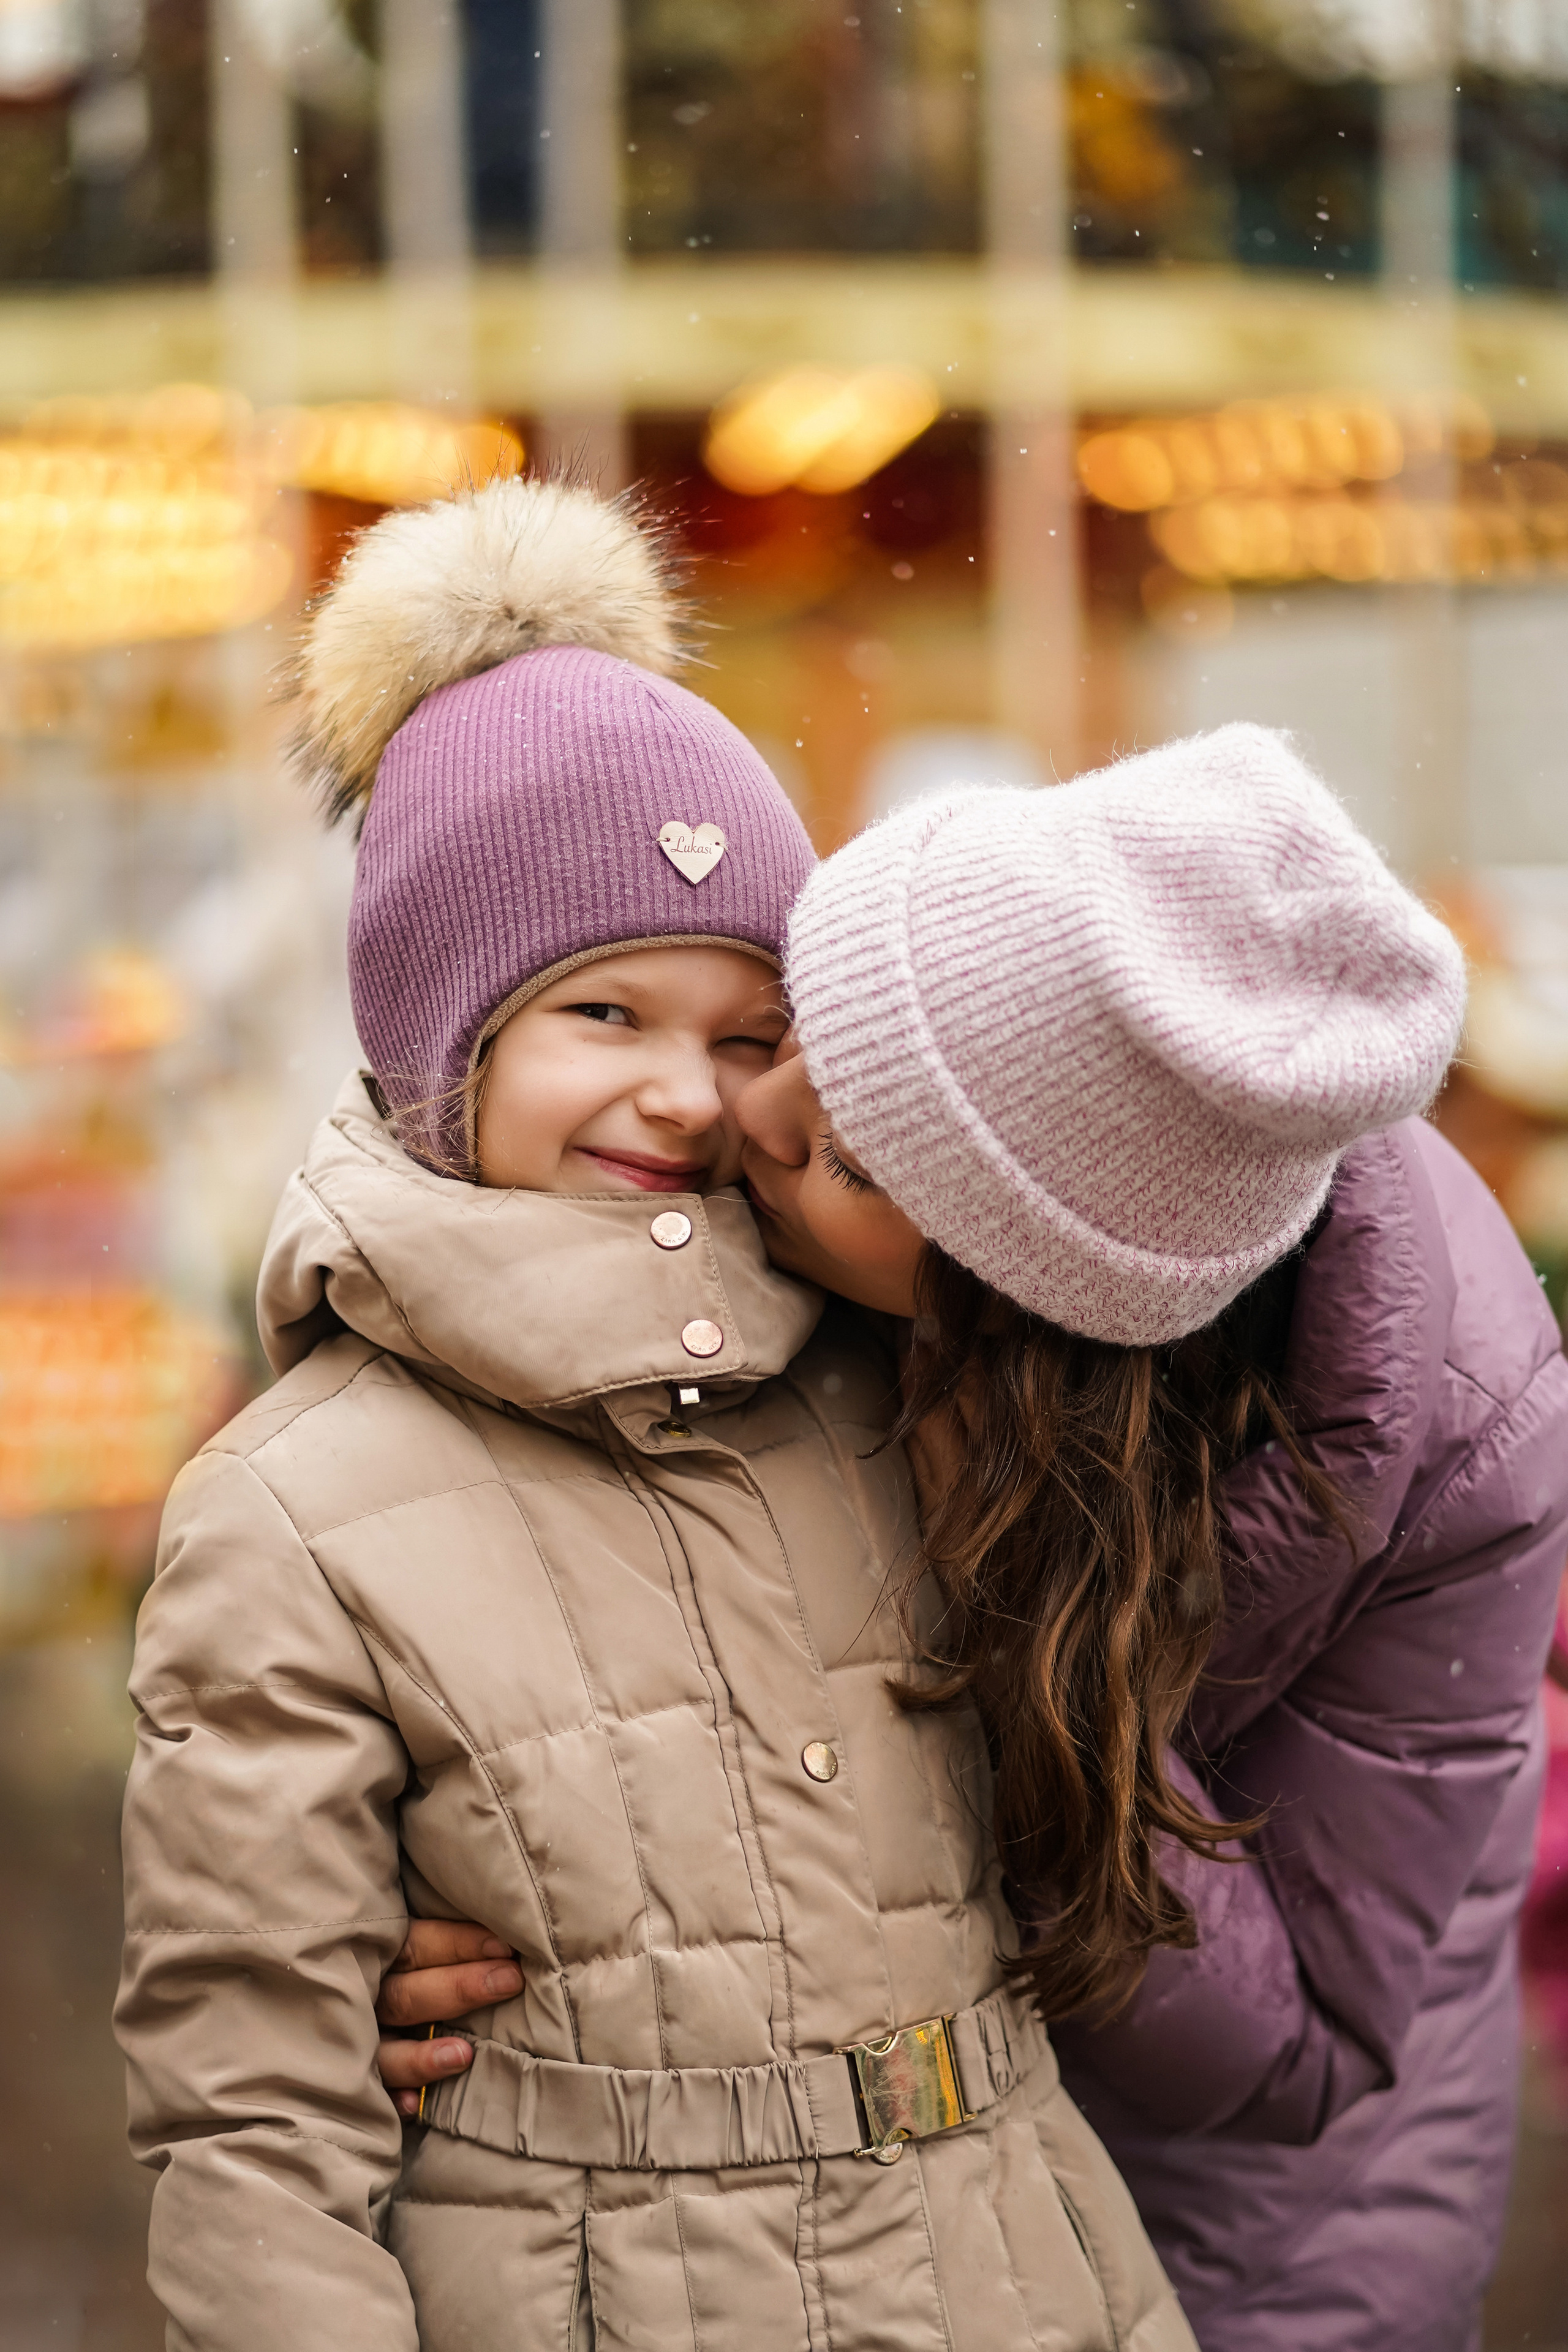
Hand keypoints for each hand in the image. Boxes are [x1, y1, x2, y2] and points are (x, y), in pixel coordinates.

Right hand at [376, 1918, 521, 2117]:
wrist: (312, 2022)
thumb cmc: (400, 1974)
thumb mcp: (407, 1950)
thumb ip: (441, 1947)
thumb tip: (504, 1940)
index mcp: (378, 1958)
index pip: (415, 1945)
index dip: (458, 1943)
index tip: (505, 1946)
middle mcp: (363, 2001)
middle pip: (405, 1996)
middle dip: (458, 1988)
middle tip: (509, 1981)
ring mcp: (357, 2046)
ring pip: (384, 2053)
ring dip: (421, 2057)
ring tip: (464, 2056)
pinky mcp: (358, 2084)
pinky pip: (371, 2098)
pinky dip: (390, 2100)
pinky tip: (414, 2104)